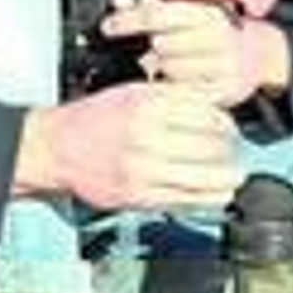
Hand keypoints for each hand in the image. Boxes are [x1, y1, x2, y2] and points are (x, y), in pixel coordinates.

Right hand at [15, 79, 243, 209]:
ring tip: (235, 176)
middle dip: (231, 151)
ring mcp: (143, 169)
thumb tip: (216, 107)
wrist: (55, 147)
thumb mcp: (133, 92)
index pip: (207, 115)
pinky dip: (208, 198)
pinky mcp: (138, 196)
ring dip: (227, 178)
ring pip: (204, 177)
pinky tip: (218, 194)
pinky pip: (185, 200)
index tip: (231, 129)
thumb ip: (175, 97)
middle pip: (210, 146)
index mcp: (147, 106)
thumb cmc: (97, 118)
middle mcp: (146, 137)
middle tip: (236, 152)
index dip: (227, 124)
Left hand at [100, 0, 256, 107]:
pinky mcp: (226, 90)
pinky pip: (185, 92)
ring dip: (165, 70)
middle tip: (158, 52)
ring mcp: (224, 65)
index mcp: (206, 14)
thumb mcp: (189, 14)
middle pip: (161, 44)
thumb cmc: (216, 34)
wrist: (259, 55)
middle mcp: (218, 37)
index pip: (157, 15)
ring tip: (176, 67)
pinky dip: (177, 88)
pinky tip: (182, 82)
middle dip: (153, 49)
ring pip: (171, 69)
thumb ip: (151, 8)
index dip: (128, 21)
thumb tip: (118, 3)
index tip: (108, 28)